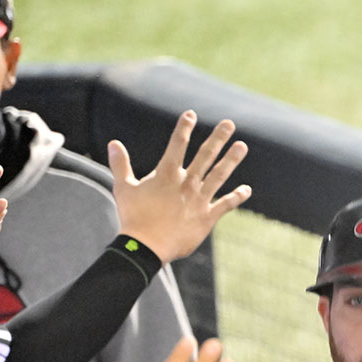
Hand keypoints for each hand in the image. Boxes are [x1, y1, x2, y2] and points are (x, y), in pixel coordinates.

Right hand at [108, 111, 250, 261]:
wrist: (146, 247)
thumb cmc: (133, 218)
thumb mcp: (124, 188)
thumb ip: (121, 164)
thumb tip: (114, 143)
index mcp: (167, 174)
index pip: (177, 145)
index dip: (184, 128)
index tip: (191, 114)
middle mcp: (186, 183)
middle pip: (206, 155)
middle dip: (218, 138)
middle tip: (229, 123)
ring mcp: (199, 200)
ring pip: (219, 175)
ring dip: (231, 160)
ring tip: (242, 146)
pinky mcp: (207, 217)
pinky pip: (225, 205)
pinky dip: (237, 197)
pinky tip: (247, 190)